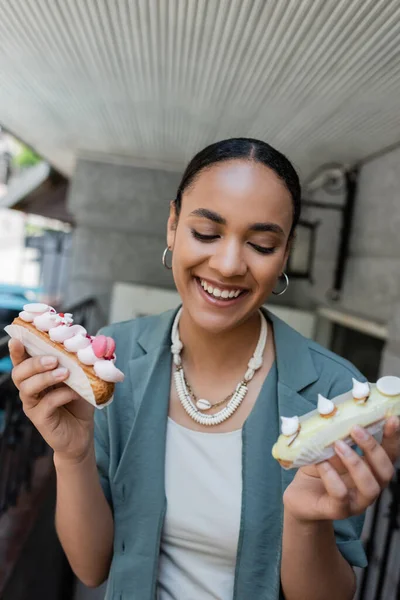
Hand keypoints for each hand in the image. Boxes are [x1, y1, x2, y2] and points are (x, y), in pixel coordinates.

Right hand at [9, 338, 94, 463]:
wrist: (82, 433)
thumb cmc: (79, 402)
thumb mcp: (80, 379)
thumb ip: (78, 363)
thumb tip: (84, 343)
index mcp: (36, 376)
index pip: (22, 360)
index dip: (17, 350)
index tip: (17, 339)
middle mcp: (30, 389)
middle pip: (19, 373)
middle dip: (34, 363)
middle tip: (54, 360)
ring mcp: (33, 405)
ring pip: (28, 388)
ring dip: (45, 378)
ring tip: (65, 374)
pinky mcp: (40, 419)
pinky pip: (46, 404)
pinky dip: (61, 396)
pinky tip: (74, 394)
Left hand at [283, 416, 399, 521]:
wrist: (300, 497)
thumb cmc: (319, 470)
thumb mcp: (329, 451)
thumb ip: (339, 439)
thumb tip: (340, 419)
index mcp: (371, 470)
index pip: (389, 455)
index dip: (393, 438)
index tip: (392, 419)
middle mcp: (369, 487)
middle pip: (385, 472)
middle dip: (374, 448)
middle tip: (355, 429)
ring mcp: (356, 502)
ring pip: (370, 488)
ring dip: (356, 462)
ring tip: (338, 445)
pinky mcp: (337, 510)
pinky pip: (341, 495)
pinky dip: (332, 477)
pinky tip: (322, 463)